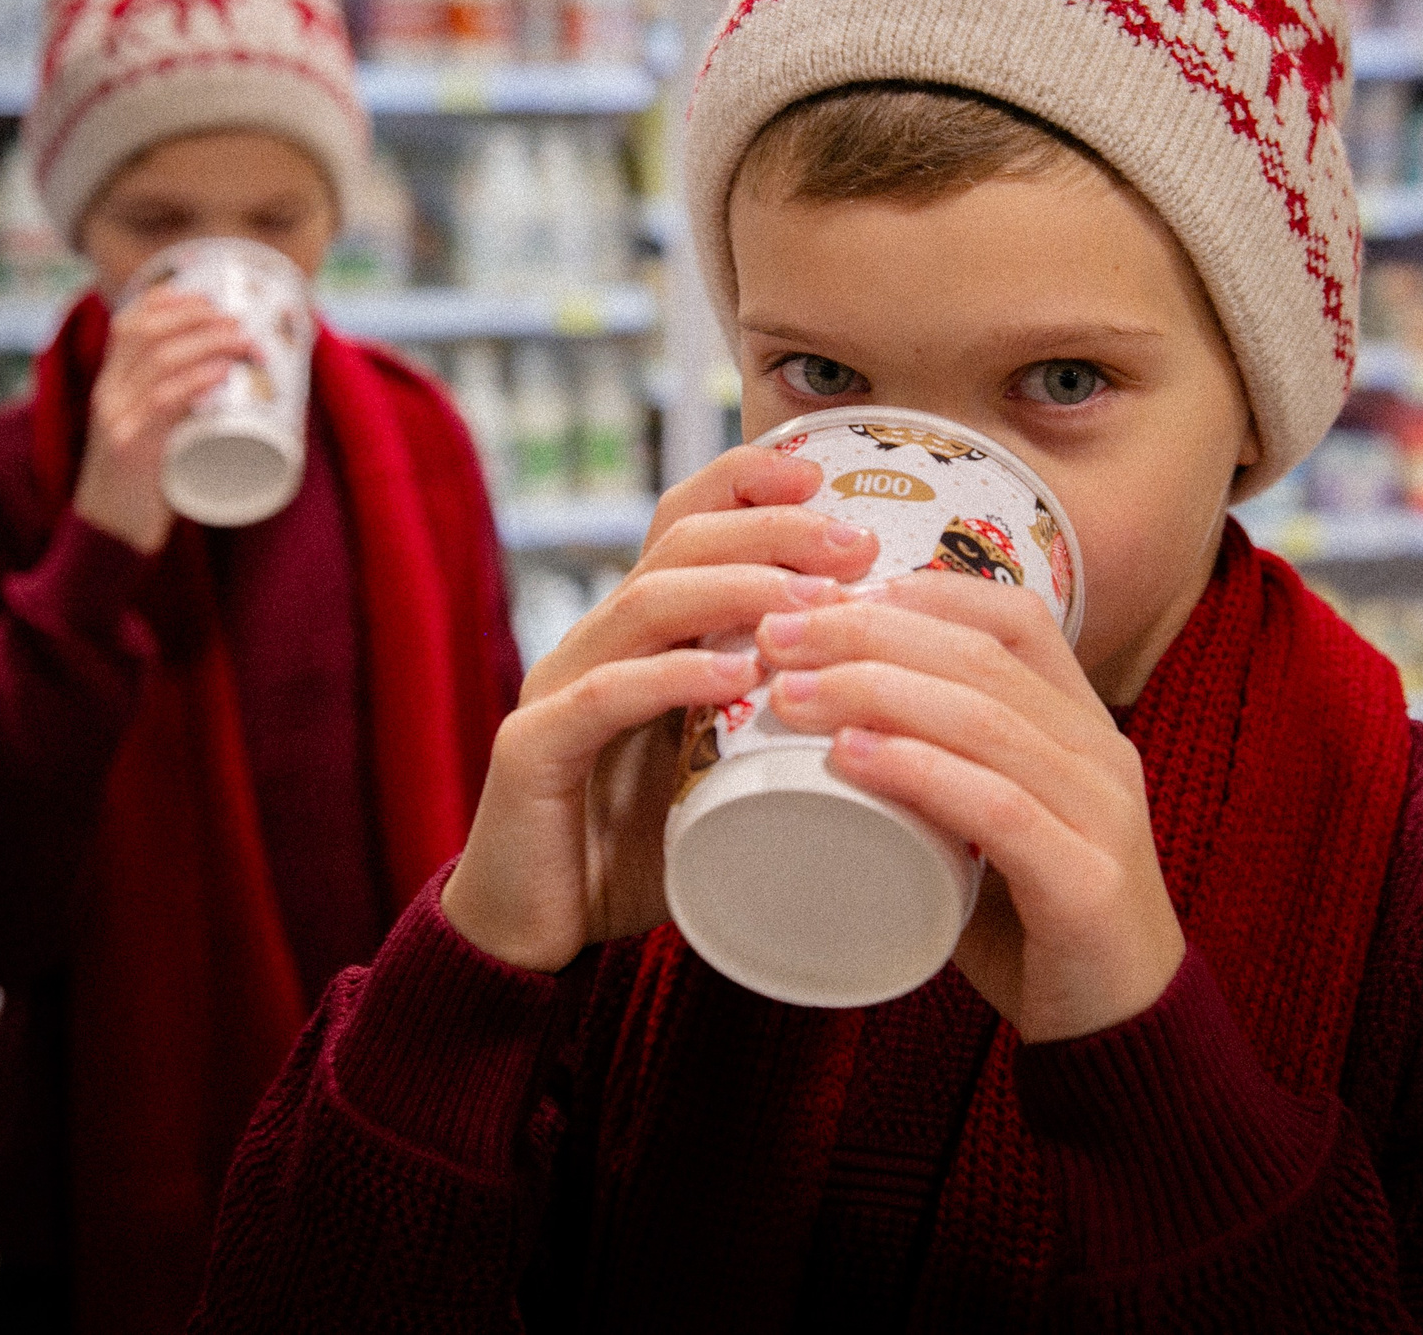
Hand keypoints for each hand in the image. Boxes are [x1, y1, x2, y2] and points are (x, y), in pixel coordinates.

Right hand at [72, 287, 257, 553]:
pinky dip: (195, 381)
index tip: (213, 301)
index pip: (130, 323)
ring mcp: (116, 420)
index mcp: (111, 383)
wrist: (112, 533)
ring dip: (209, 343)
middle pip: (147, 333)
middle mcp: (107, 394)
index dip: (172, 301)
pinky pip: (161, 403)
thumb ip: (181, 404)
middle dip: (199, 318)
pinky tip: (221, 372)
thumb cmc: (146, 480)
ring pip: (159, 361)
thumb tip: (238, 378)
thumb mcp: (156, 430)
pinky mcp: (130, 449)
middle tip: (241, 324)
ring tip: (244, 342)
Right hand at [440, 444, 880, 973]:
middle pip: (676, 545)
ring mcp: (556, 691)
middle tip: (854, 544)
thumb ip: (779, 722)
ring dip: (737, 590)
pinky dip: (674, 676)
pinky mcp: (531, 752)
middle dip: (769, 529)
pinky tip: (736, 675)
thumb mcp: (726, 772)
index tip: (825, 480)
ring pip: (646, 603)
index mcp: (637, 637)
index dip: (745, 485)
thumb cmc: (643, 853)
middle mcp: (594, 644)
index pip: (684, 524)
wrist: (537, 942)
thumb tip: (891, 688)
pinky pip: (604, 695)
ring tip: (816, 601)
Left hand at [754, 573, 1184, 1042]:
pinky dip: (921, 772)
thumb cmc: (1032, 923)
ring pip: (986, 720)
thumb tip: (817, 726)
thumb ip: (934, 775)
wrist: (1120, 1032)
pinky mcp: (1086, 885)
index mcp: (1083, 725)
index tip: (825, 598)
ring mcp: (1102, 815)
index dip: (919, 592)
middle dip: (869, 633)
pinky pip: (999, 809)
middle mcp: (1100, 753)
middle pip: (981, 657)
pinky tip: (856, 758)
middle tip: (777, 637)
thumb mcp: (987, 826)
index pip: (1012, 618)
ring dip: (876, 693)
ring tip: (789, 695)